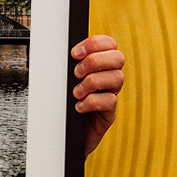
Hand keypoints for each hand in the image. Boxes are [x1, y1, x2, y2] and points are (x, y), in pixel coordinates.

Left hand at [71, 34, 124, 155]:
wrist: (63, 133)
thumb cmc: (63, 103)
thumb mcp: (64, 80)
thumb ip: (68, 65)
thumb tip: (59, 52)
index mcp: (99, 65)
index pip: (109, 44)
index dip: (95, 43)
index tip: (75, 53)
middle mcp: (108, 78)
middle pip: (118, 58)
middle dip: (94, 61)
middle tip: (76, 73)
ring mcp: (110, 95)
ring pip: (117, 78)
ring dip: (92, 82)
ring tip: (76, 92)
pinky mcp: (109, 114)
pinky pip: (110, 101)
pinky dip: (92, 102)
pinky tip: (79, 106)